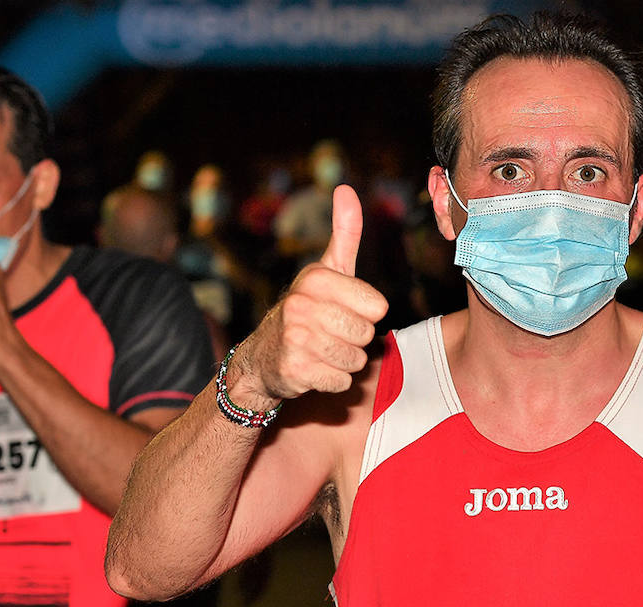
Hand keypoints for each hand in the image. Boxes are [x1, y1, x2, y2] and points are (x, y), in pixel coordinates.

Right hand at [230, 185, 387, 403]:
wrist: (264, 356)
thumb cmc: (308, 310)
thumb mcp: (328, 270)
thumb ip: (344, 234)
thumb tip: (346, 189)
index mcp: (317, 278)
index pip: (377, 306)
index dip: (366, 313)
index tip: (342, 310)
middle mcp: (302, 304)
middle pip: (367, 334)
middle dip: (355, 340)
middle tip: (330, 334)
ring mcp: (296, 338)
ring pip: (356, 359)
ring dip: (345, 361)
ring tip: (322, 351)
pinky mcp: (294, 369)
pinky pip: (341, 381)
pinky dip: (333, 380)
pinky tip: (313, 368)